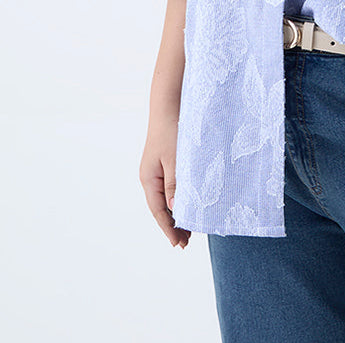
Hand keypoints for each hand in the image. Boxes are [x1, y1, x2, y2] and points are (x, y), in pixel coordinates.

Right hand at [139, 115, 191, 248]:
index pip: (159, 211)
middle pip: (162, 208)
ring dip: (177, 213)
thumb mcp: (175, 159)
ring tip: (189, 230)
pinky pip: (171, 187)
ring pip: (167, 198)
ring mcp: (157, 171)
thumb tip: (176, 210)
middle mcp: (150, 178)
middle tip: (187, 243)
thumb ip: (176, 184)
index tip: (179, 244)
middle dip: (173, 225)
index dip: (169, 229)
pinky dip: (179, 199)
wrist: (169, 106)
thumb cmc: (172, 130)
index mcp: (149, 179)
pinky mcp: (166, 163)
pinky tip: (188, 204)